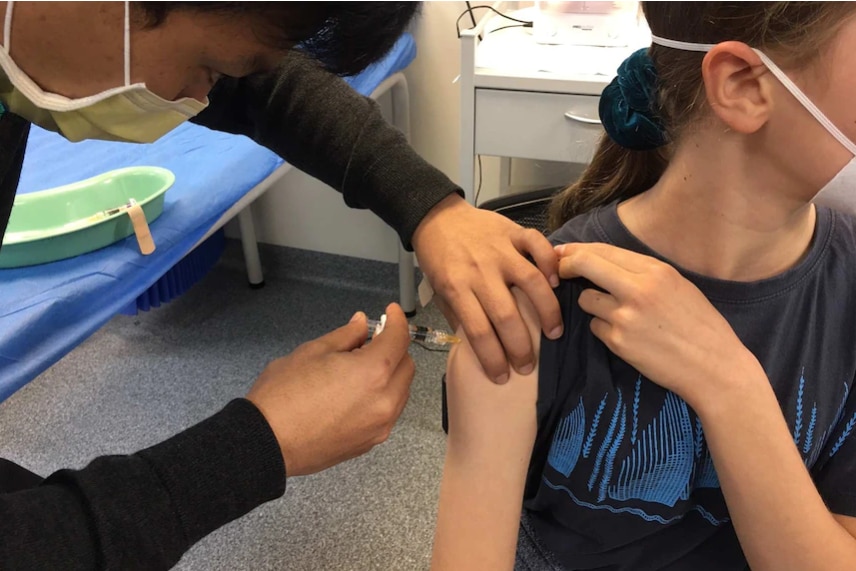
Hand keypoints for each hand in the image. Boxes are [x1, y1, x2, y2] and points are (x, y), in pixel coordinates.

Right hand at [246, 304, 413, 476]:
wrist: (265, 444)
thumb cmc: (283, 395)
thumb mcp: (312, 352)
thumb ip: (346, 336)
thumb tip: (361, 324)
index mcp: (373, 372)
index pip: (399, 339)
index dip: (396, 321)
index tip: (391, 312)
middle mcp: (385, 401)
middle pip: (406, 366)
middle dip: (394, 348)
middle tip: (371, 340)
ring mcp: (380, 425)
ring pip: (401, 391)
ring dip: (390, 374)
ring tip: (361, 366)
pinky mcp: (370, 442)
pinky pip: (388, 412)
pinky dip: (381, 396)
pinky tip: (357, 391)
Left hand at [412, 194, 562, 383]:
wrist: (436, 217)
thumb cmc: (438, 258)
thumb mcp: (439, 290)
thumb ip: (459, 316)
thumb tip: (479, 347)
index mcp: (456, 287)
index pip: (478, 331)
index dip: (493, 359)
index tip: (503, 377)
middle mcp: (479, 270)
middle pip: (506, 315)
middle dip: (521, 348)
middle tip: (528, 366)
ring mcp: (499, 249)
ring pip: (531, 282)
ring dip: (547, 311)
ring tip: (554, 333)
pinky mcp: (513, 231)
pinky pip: (538, 245)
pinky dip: (550, 263)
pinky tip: (556, 283)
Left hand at [556, 242, 757, 405]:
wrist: (714, 367)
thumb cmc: (701, 325)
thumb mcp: (678, 286)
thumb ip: (644, 273)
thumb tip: (606, 261)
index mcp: (656, 271)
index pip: (603, 250)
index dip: (577, 249)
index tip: (564, 251)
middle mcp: (638, 289)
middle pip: (584, 264)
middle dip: (566, 265)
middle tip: (559, 271)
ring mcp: (625, 316)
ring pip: (586, 299)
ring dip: (592, 304)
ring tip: (617, 315)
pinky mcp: (618, 342)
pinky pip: (595, 328)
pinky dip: (604, 330)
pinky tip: (627, 337)